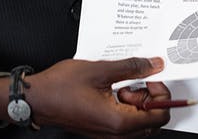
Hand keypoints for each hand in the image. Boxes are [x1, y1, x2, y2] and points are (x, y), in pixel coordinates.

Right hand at [0, 57, 171, 137]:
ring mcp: (108, 133)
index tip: (153, 78)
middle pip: (151, 120)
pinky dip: (125, 104)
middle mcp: (115, 133)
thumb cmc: (59, 88)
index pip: (160, 115)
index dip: (161, 94)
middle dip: (149, 98)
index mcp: (118, 122)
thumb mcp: (100, 70)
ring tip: (119, 84)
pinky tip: (111, 89)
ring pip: (138, 121)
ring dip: (136, 101)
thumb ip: (131, 67)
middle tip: (136, 80)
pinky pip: (124, 120)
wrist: (35, 99)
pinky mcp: (101, 129)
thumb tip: (153, 65)